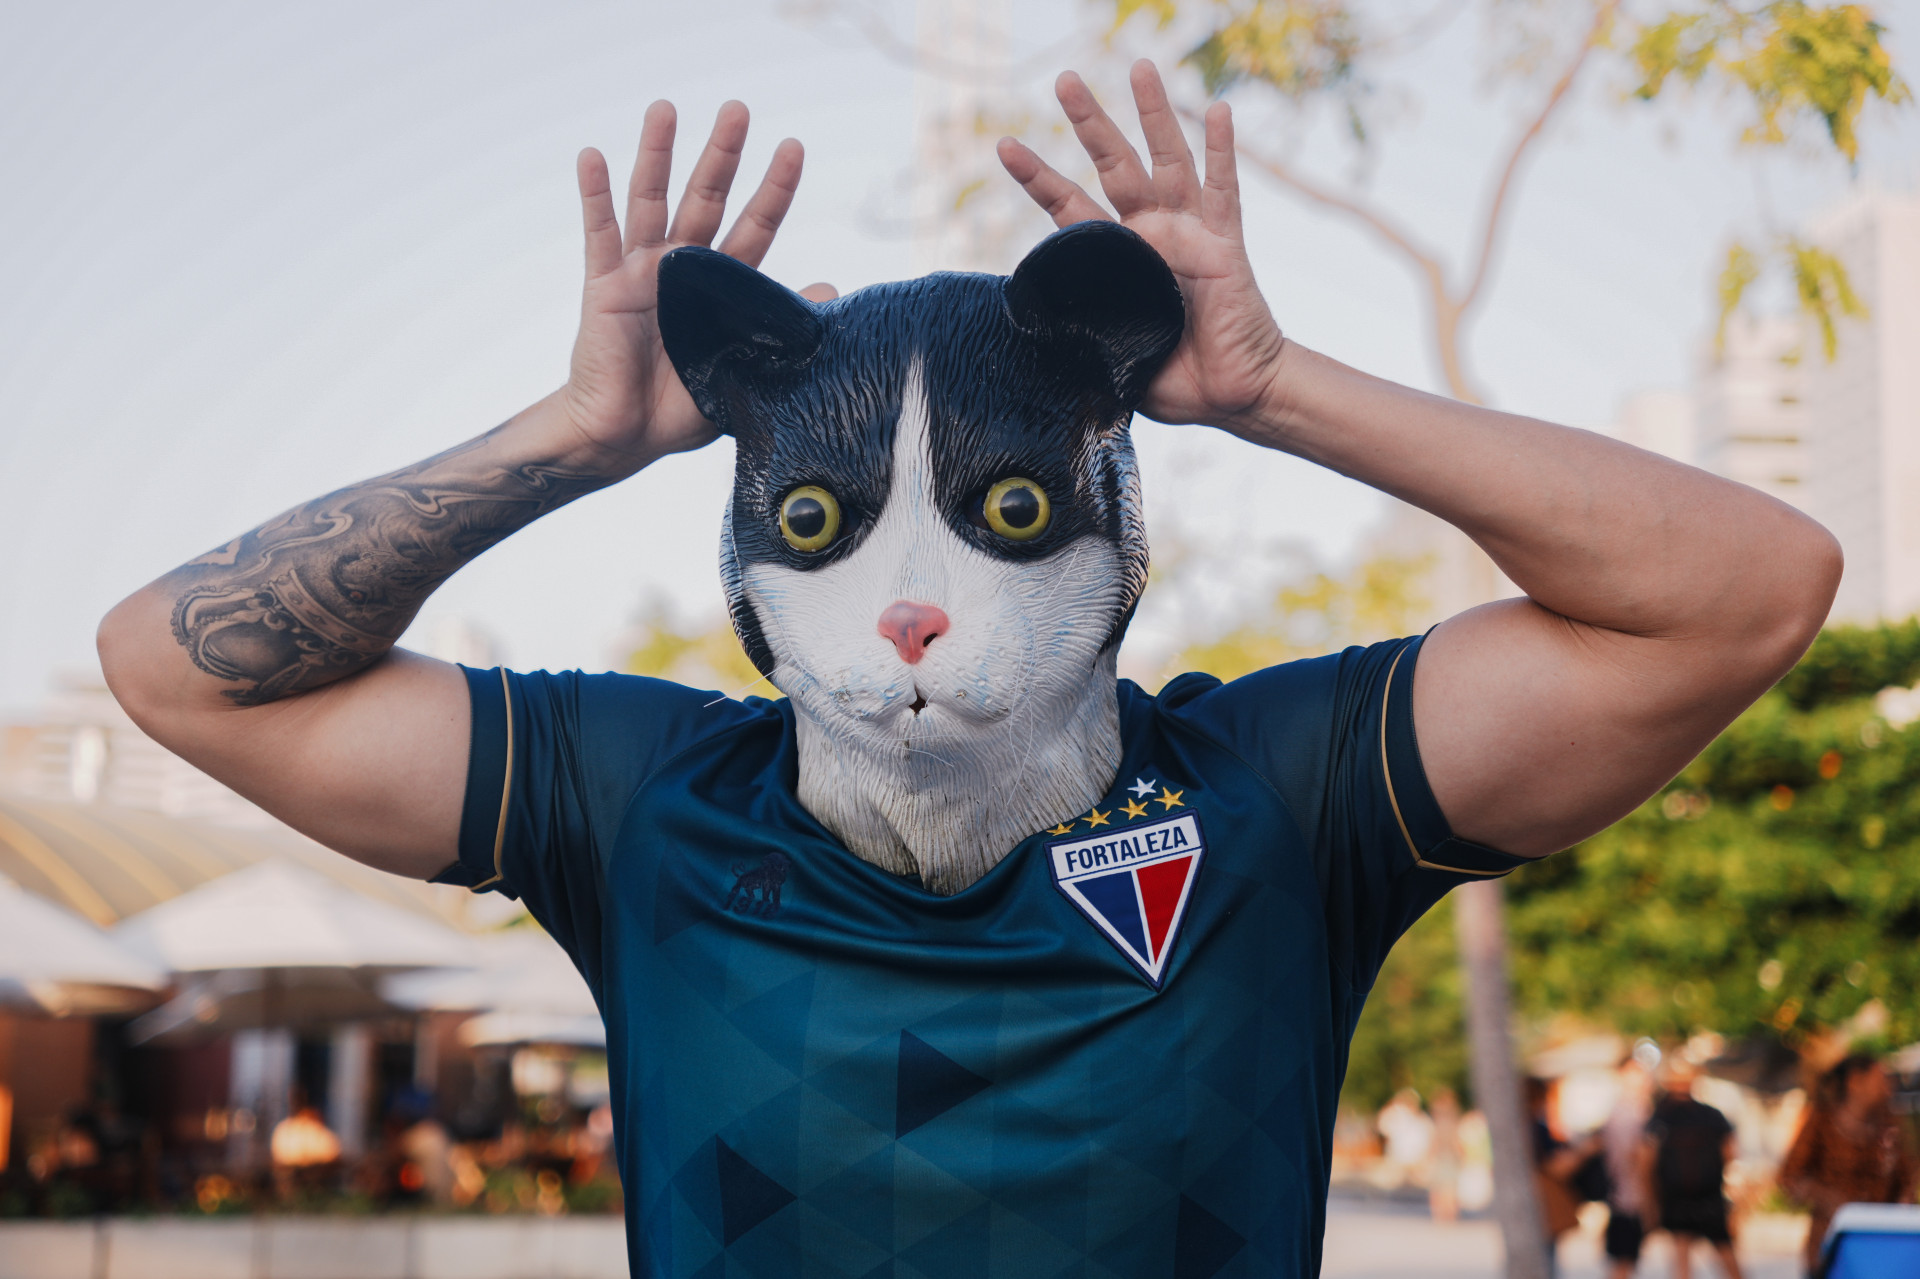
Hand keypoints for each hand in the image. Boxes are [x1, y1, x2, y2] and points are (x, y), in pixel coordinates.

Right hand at [562, 101, 803, 472]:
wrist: (626, 436)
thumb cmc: (683, 408)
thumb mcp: (747, 370)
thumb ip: (781, 329)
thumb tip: (830, 291)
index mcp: (720, 288)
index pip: (754, 227)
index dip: (773, 190)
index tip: (792, 148)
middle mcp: (681, 268)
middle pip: (705, 199)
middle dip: (722, 155)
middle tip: (738, 109)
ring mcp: (640, 272)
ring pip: (651, 201)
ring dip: (657, 155)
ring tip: (665, 109)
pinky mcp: (603, 287)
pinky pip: (598, 234)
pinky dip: (594, 195)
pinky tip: (592, 155)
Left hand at [998, 61, 1285, 434]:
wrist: (1230, 394)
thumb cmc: (1172, 377)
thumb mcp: (1111, 359)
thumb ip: (1082, 339)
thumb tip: (1041, 337)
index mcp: (1116, 259)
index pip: (1070, 207)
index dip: (1039, 177)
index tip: (1005, 145)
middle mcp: (1150, 233)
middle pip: (1116, 164)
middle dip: (1091, 122)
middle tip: (1065, 80)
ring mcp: (1189, 232)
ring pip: (1168, 160)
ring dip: (1155, 114)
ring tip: (1139, 67)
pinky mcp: (1225, 244)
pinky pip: (1224, 191)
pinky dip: (1222, 150)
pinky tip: (1217, 109)